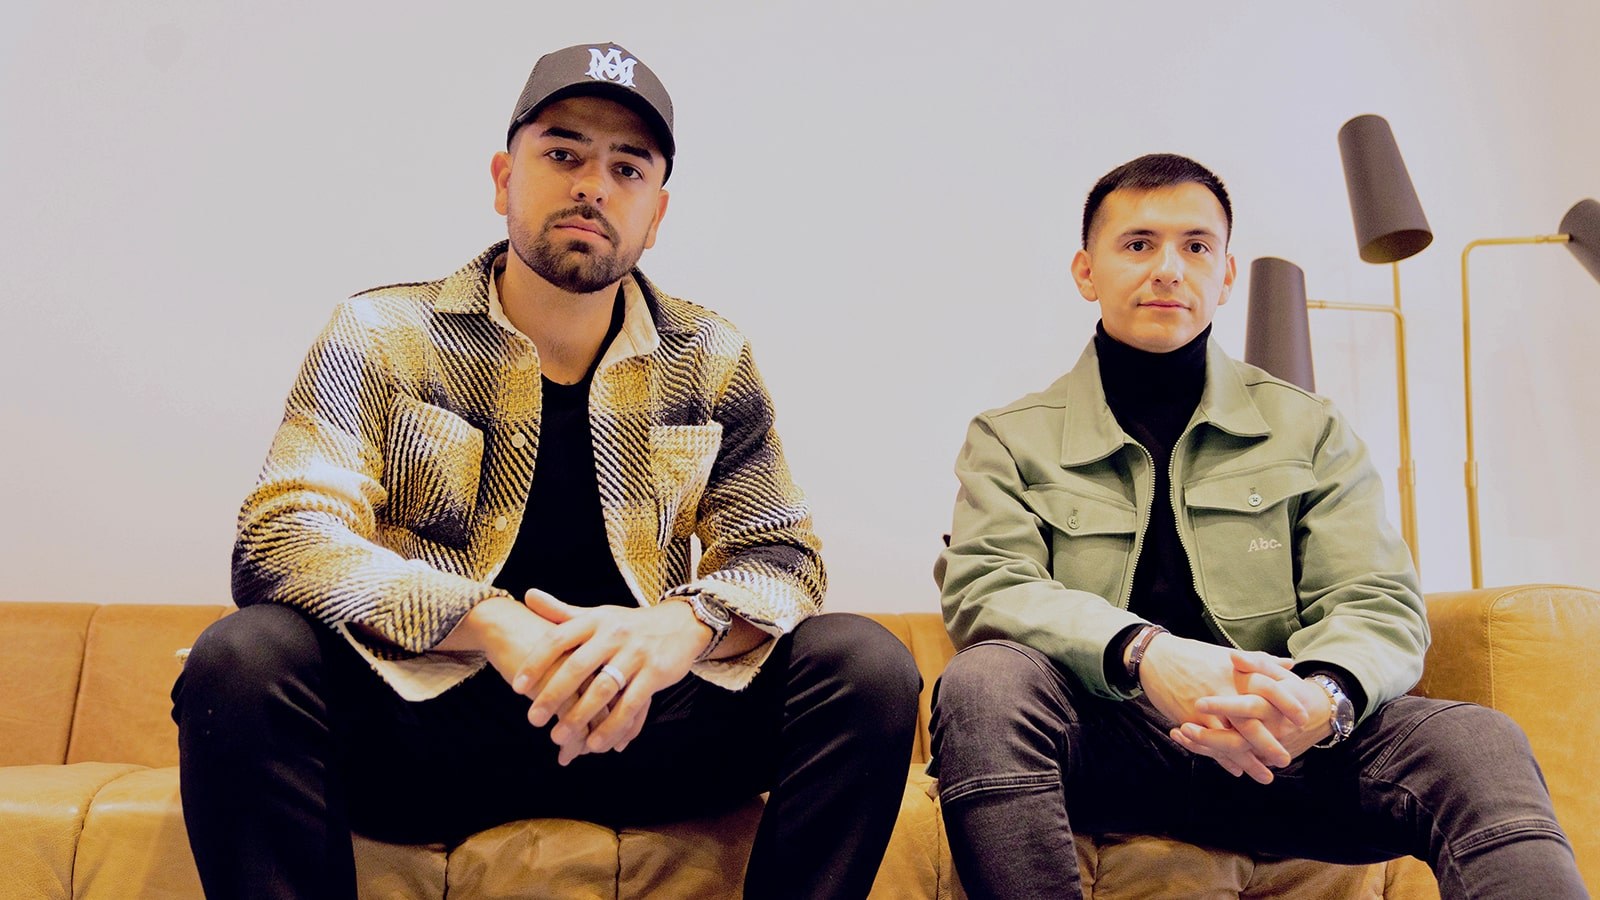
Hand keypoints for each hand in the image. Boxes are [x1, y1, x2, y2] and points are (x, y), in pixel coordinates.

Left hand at [511, 590, 711, 764]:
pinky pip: (631, 704)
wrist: (681, 624)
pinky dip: (613, 725)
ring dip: (581, 715)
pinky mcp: (656, 673)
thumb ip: (562, 611)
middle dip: (553, 694)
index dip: (536, 662)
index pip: (559, 638)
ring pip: (603, 689)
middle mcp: (614, 634)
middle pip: (578, 666)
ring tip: (560, 736)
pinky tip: (597, 743)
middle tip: (533, 718)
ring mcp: (637, 653)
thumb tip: (527, 595)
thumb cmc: (629, 624)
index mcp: (595, 620)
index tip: (517, 685)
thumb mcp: (598, 615)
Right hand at [1137, 635, 1305, 782]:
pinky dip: (1224, 760)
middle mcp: (1225, 691)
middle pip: (1254, 723)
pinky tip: (1236, 770)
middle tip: (1285, 760)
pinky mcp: (1190, 718)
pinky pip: (1211, 744)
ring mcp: (1207, 707)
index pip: (1271, 690)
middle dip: (1270, 744)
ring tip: (1265, 776)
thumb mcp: (1228, 654)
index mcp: (1238, 672)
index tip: (1303, 720)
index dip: (1288, 705)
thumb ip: (1261, 661)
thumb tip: (1290, 665)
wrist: (1155, 657)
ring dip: (1250, 761)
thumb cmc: (1192, 655)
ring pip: (1233, 740)